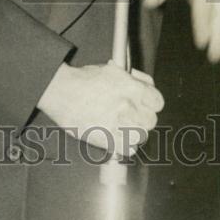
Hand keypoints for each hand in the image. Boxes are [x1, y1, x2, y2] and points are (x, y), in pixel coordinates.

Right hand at [37, 60, 163, 157]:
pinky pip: (128, 149)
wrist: (62, 92)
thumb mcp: (113, 69)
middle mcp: (127, 106)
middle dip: (143, 119)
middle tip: (133, 117)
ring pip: (141, 136)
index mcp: (131, 87)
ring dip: (134, 133)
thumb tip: (146, 85)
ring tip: (123, 128)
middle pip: (151, 121)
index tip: (147, 106)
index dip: (152, 105)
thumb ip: (135, 78)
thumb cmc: (83, 80)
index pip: (157, 102)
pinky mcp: (107, 139)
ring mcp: (118, 123)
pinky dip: (125, 146)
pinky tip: (118, 139)